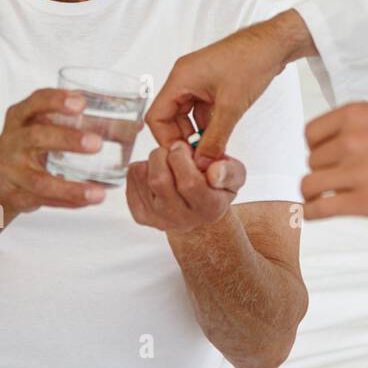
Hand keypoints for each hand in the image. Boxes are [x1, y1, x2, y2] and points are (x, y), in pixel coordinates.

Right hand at [0, 88, 111, 216]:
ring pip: (39, 181)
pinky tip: (88, 201)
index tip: (81, 102)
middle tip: (97, 144)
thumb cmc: (28, 144)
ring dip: (70, 188)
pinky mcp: (16, 195)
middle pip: (37, 137)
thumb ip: (77, 121)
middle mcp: (13, 141)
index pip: (35, 102)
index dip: (56, 100)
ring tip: (98, 193)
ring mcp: (11, 171)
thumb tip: (133, 126)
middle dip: (67, 140)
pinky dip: (68, 202)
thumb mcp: (41, 124)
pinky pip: (44, 201)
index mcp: (21, 117)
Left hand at [127, 140, 246, 233]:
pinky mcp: (141, 216)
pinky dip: (141, 167)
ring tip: (166, 160)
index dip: (181, 158)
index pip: (188, 183)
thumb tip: (214, 171)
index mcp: (209, 209)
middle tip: (172, 150)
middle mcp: (182, 219)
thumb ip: (229, 171)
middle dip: (163, 155)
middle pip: (159, 180)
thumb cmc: (217, 185)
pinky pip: (132, 180)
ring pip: (143, 177)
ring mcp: (159, 219)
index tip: (183, 147)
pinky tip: (156, 170)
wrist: (198, 209)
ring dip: (152, 160)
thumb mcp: (235, 175)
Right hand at [146, 9, 313, 163]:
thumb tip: (203, 162)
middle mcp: (185, 78)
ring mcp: (198, 81)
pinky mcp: (211, 84)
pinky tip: (218, 138)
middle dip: (182, 138)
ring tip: (209, 150)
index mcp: (181, 78)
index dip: (166, 140)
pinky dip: (206, 125)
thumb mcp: (231, 106)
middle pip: (169, 117)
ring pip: (186, 115)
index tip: (182, 157)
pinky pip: (200, 109)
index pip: (156, 116)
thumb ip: (215, 138)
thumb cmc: (252, 61)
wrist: (273, 44)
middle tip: (197, 157)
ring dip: (196, 133)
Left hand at [301, 102, 367, 219]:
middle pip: (312, 160)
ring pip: (310, 184)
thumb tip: (341, 143)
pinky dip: (312, 213)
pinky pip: (320, 209)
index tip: (321, 155)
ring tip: (321, 196)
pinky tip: (315, 213)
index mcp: (356, 115)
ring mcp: (355, 171)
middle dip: (323, 170)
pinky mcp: (364, 202)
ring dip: (315, 192)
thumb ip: (361, 128)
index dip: (315, 147)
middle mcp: (351, 140)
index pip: (311, 133)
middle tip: (336, 177)